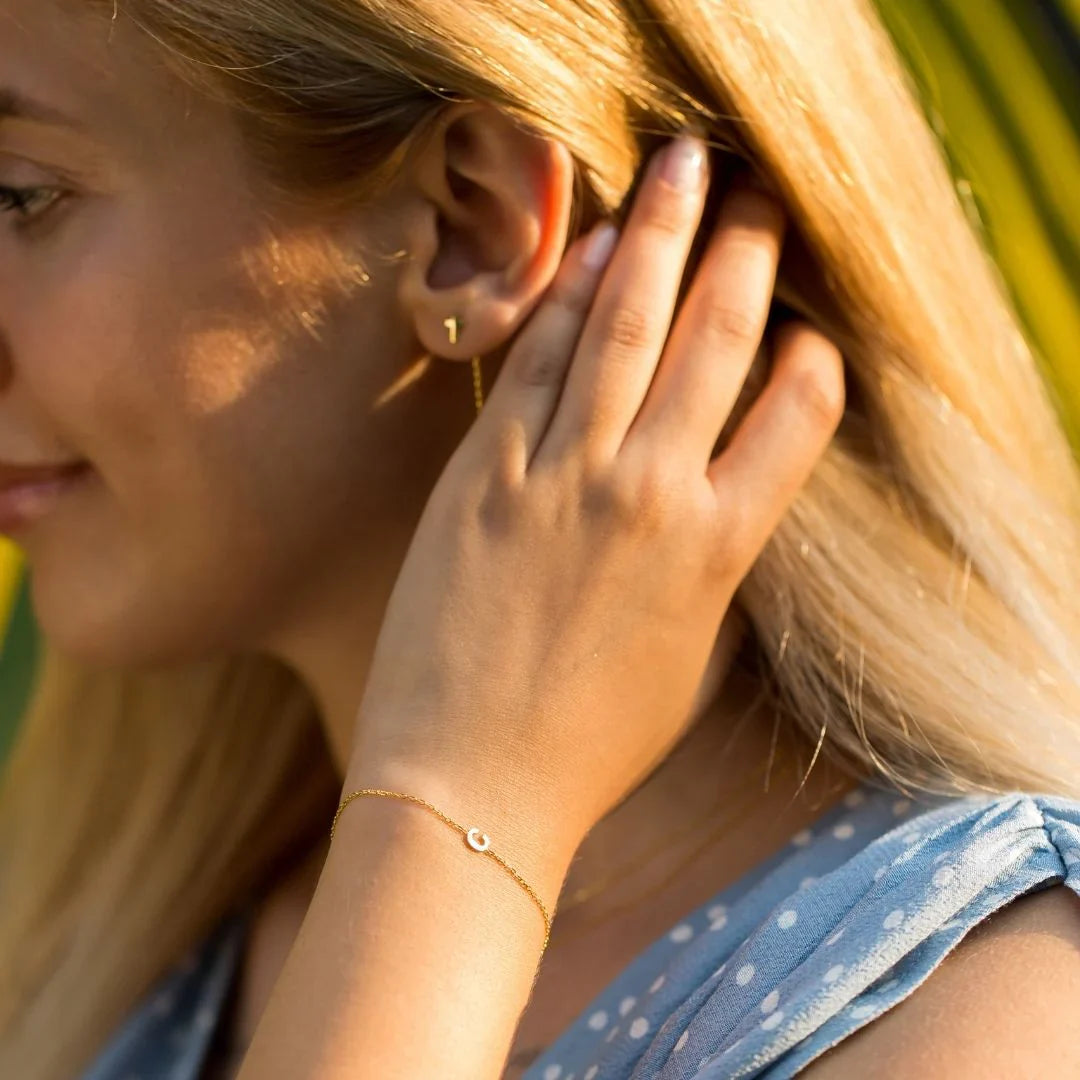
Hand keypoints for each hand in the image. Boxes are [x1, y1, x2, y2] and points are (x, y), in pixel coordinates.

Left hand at [350, 135, 844, 849]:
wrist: (470, 785)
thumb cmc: (591, 741)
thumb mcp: (692, 657)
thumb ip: (721, 561)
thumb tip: (728, 486)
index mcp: (718, 550)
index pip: (799, 409)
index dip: (812, 354)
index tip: (805, 328)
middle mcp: (648, 495)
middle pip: (715, 338)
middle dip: (745, 249)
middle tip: (757, 192)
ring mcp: (561, 476)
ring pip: (624, 324)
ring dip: (661, 235)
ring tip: (683, 169)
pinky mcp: (483, 473)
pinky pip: (535, 358)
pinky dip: (568, 293)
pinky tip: (593, 245)